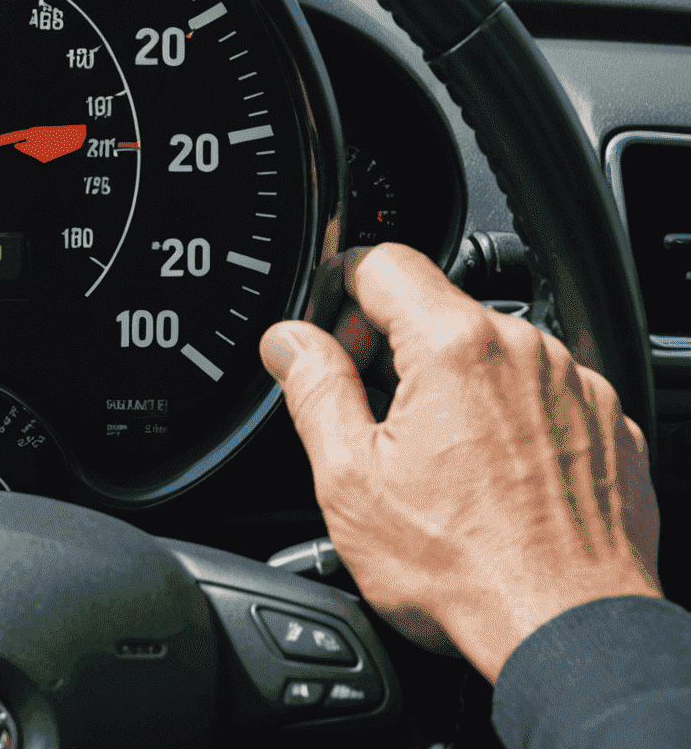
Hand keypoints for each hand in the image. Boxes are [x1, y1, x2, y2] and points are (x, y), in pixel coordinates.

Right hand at [259, 242, 660, 684]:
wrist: (571, 637)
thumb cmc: (466, 570)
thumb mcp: (350, 478)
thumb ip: (312, 388)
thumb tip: (288, 340)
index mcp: (454, 346)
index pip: (383, 261)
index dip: (339, 290)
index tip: (330, 336)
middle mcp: (524, 350)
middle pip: (437, 307)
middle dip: (392, 347)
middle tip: (370, 413)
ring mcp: (574, 387)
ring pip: (490, 352)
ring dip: (452, 383)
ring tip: (432, 459)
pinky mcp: (608, 427)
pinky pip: (541, 393)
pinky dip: (508, 417)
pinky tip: (487, 476)